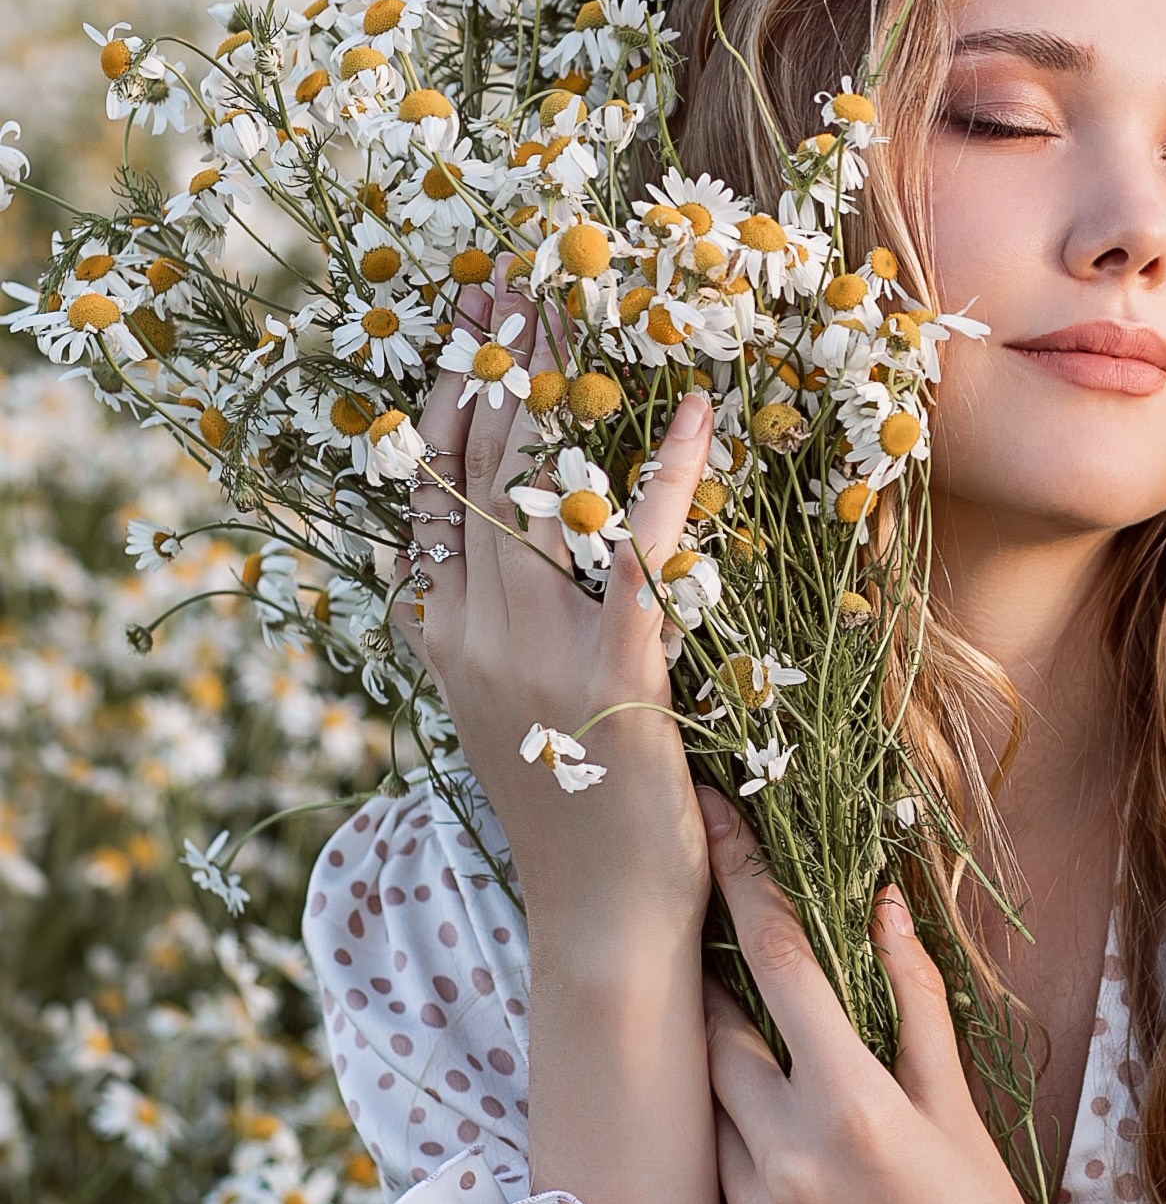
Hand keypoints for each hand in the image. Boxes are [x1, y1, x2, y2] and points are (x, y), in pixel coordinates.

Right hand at [402, 286, 714, 949]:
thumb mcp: (504, 712)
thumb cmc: (574, 812)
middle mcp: (474, 634)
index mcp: (442, 638)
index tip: (469, 322)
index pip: (429, 492)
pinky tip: (697, 415)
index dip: (447, 399)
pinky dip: (668, 475)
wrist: (602, 921)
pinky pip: (638, 554)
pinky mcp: (614, 674)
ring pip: (540, 491)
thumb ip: (484, 635)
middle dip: (497, 366)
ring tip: (586, 313)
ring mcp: (539, 653)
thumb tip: (483, 562)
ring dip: (563, 392)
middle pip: (477, 469)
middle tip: (523, 282)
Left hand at [699, 791, 1068, 1203]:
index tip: (708, 815)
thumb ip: (913, 1003)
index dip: (738, 876)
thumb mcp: (956, 1109)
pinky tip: (781, 1177)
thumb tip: (884, 905)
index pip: (775, 960)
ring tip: (759, 1076)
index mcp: (852, 1101)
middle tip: (709, 953)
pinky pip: (711, 1190)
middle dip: (708, 989)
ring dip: (721, 1084)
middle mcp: (787, 1156)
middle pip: (710, 1032)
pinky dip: (732, 1165)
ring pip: (702, 1113)